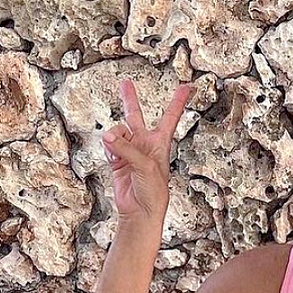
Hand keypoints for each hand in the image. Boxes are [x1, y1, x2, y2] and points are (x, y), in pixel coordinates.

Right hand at [102, 79, 192, 224]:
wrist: (140, 210)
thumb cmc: (153, 191)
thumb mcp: (146, 165)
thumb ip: (127, 148)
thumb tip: (108, 136)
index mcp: (161, 143)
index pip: (170, 117)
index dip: (177, 101)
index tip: (185, 86)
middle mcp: (145, 144)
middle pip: (137, 116)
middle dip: (130, 99)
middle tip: (126, 83)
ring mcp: (130, 150)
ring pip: (118, 131)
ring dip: (116, 138)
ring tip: (117, 150)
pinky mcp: (117, 159)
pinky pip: (108, 145)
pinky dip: (108, 149)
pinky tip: (113, 157)